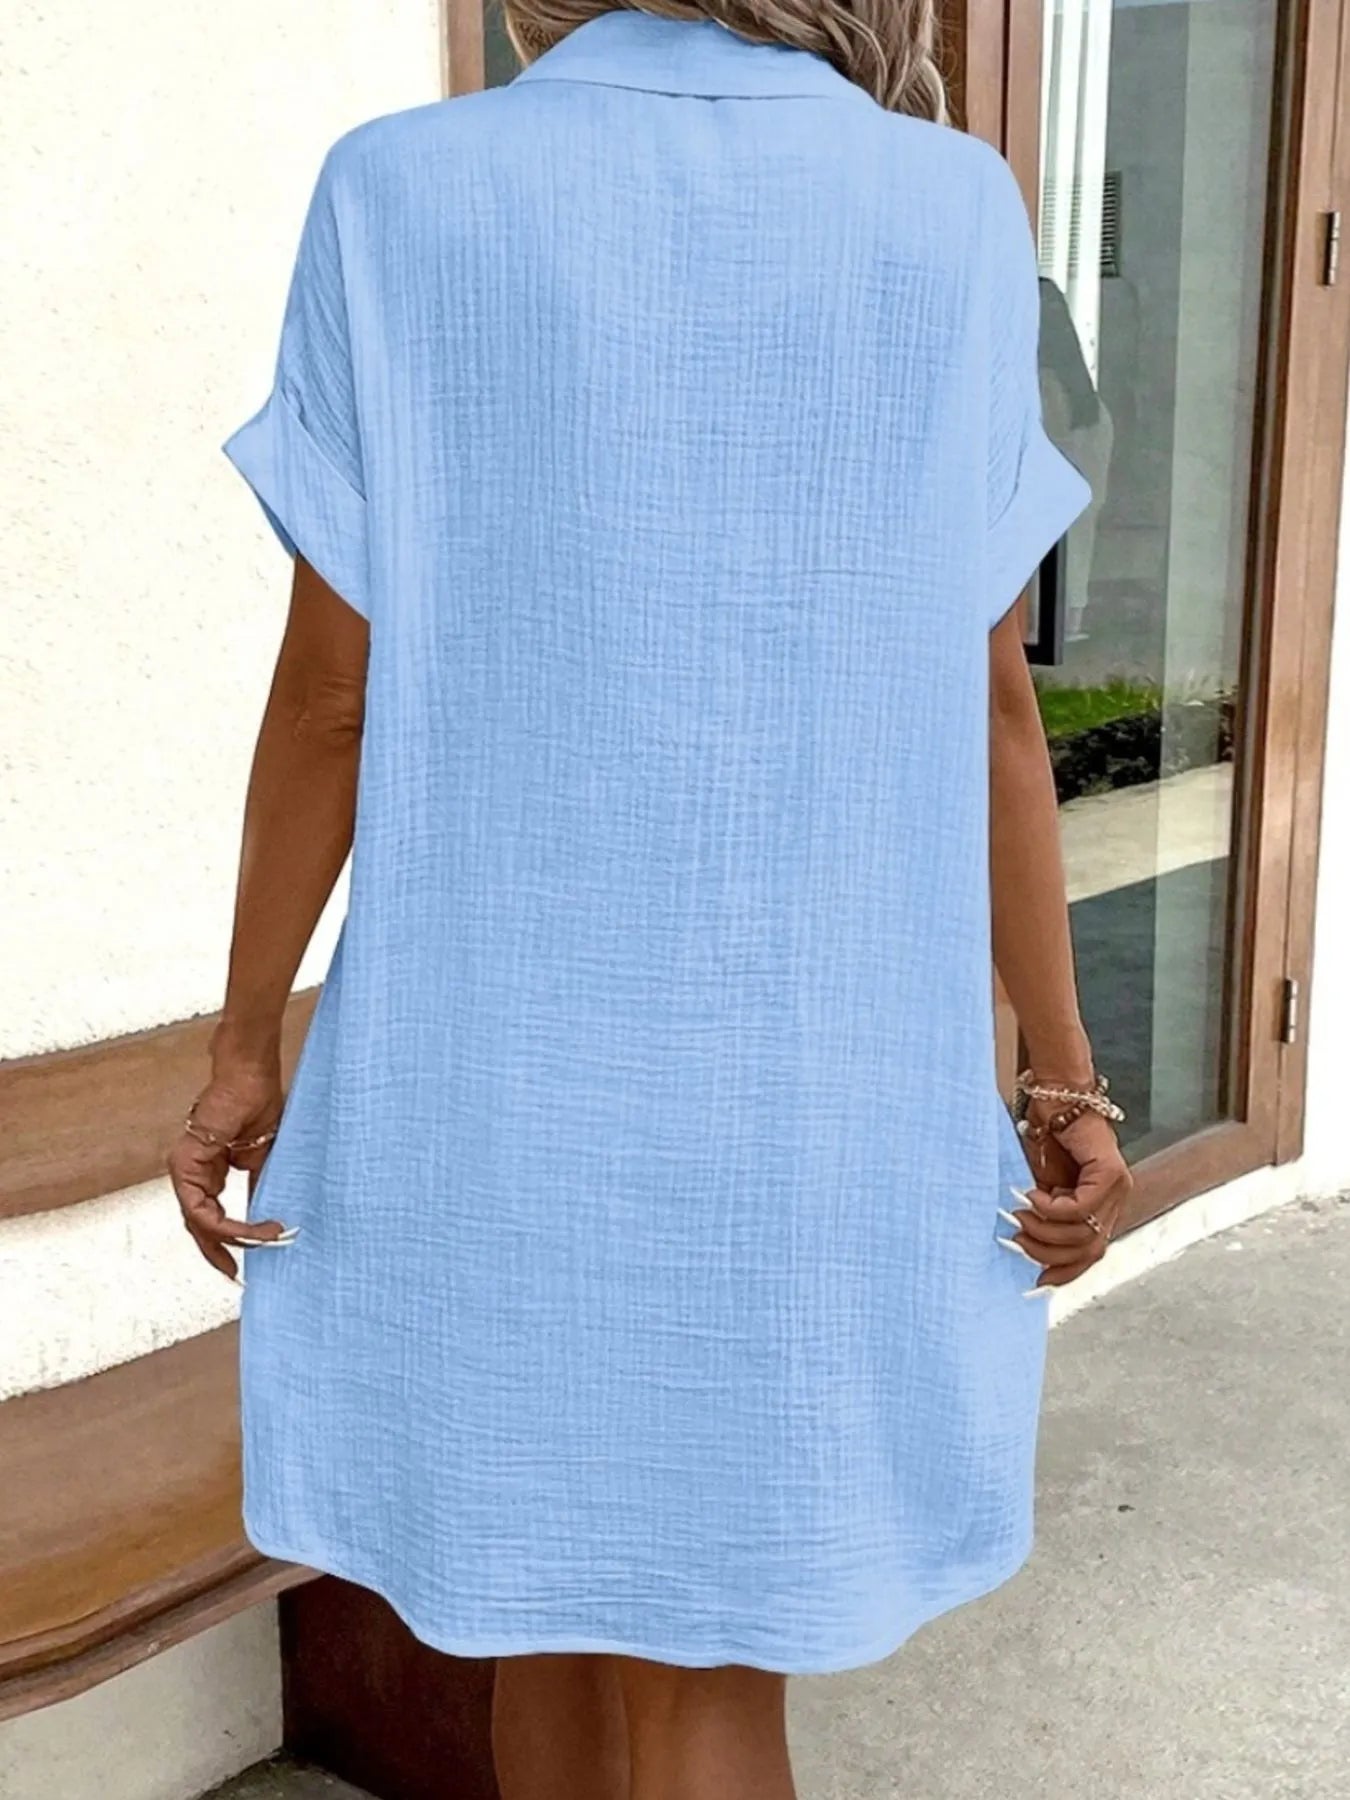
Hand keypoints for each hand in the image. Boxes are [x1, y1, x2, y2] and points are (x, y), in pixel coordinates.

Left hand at [166, 1066, 293, 1283]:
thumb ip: (259, 1185)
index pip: (210, 1216)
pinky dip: (229, 1224)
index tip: (253, 1251)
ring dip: (233, 1238)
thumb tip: (268, 1215)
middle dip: (218, 1252)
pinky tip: (256, 1227)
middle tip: (236, 1273)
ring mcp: (185, 1169)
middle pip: (199, 1226)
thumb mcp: (263, 1156)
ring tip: (266, 1241)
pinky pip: (201, 1209)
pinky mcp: (186, 1164)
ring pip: (200, 1222)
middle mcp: (191, 1173)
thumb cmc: (258, 1103)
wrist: (250, 1074)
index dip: (229, 1238)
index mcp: (208, 1171)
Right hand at [1006, 1109, 1131, 1289]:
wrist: (1057, 1098)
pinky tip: (1033, 1195)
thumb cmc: (1046, 1138)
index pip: (1090, 1256)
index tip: (1035, 1282)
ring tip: (1020, 1215)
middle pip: (1088, 1252)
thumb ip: (1044, 1216)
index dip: (1064, 1273)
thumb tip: (1027, 1250)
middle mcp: (1116, 1202)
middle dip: (1048, 1254)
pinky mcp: (1112, 1174)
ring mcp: (1118, 1189)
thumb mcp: (1043, 1188)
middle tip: (1017, 1239)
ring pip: (1084, 1233)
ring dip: (1045, 1230)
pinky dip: (1052, 1208)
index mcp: (1101, 1208)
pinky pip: (1080, 1208)